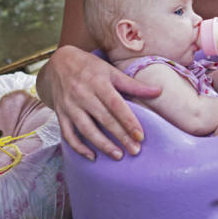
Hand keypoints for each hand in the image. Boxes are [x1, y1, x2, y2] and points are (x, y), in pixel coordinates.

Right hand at [39, 46, 161, 160]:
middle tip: (134, 151)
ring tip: (118, 155)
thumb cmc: (89, 67)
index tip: (140, 136)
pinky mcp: (61, 114)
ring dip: (102, 145)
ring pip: (86, 129)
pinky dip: (79, 147)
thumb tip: (159, 91)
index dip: (128, 121)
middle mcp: (82, 94)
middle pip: (103, 119)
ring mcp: (70, 106)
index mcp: (98, 82)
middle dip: (120, 136)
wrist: (58, 62)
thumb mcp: (111, 70)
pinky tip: (92, 156)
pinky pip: (68, 134)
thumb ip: (133, 84)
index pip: (115, 105)